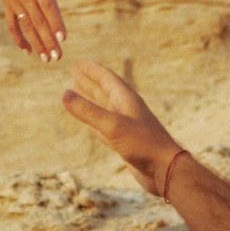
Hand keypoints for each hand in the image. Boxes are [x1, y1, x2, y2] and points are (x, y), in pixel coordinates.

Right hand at [0, 0, 94, 62]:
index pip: (49, 6)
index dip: (56, 22)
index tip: (63, 38)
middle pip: (38, 21)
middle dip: (48, 40)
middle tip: (58, 57)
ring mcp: (15, 1)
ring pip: (26, 26)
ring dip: (36, 43)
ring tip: (46, 59)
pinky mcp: (7, 3)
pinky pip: (12, 24)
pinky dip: (18, 38)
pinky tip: (27, 51)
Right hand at [60, 58, 180, 192]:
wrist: (165, 169)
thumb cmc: (143, 144)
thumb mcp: (112, 125)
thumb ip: (88, 111)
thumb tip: (65, 94)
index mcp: (126, 100)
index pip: (107, 79)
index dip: (93, 70)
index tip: (80, 61)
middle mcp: (125, 110)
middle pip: (104, 91)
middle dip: (89, 81)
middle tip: (74, 70)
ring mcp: (124, 126)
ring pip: (103, 108)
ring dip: (90, 99)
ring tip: (77, 90)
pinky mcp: (123, 143)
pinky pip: (103, 127)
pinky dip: (93, 121)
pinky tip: (88, 122)